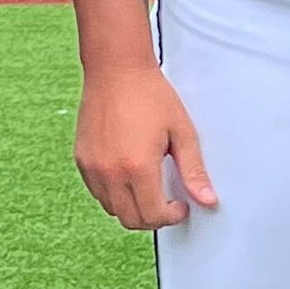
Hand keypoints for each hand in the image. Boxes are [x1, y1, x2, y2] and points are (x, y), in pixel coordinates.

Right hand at [75, 63, 217, 231]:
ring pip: (112, 209)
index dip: (171, 217)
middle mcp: (110, 172)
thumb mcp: (181, 132)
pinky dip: (114, 194)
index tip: (180, 205)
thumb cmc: (149, 95)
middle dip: (153, 218)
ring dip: (132, 207)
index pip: (153, 216)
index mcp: (137, 167)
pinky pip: (97, 192)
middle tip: (166, 203)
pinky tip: (128, 175)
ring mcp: (92, 167)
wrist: (116, 69)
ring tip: (148, 187)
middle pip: (131, 219)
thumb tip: (207, 199)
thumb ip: (193, 170)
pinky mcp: (82, 159)